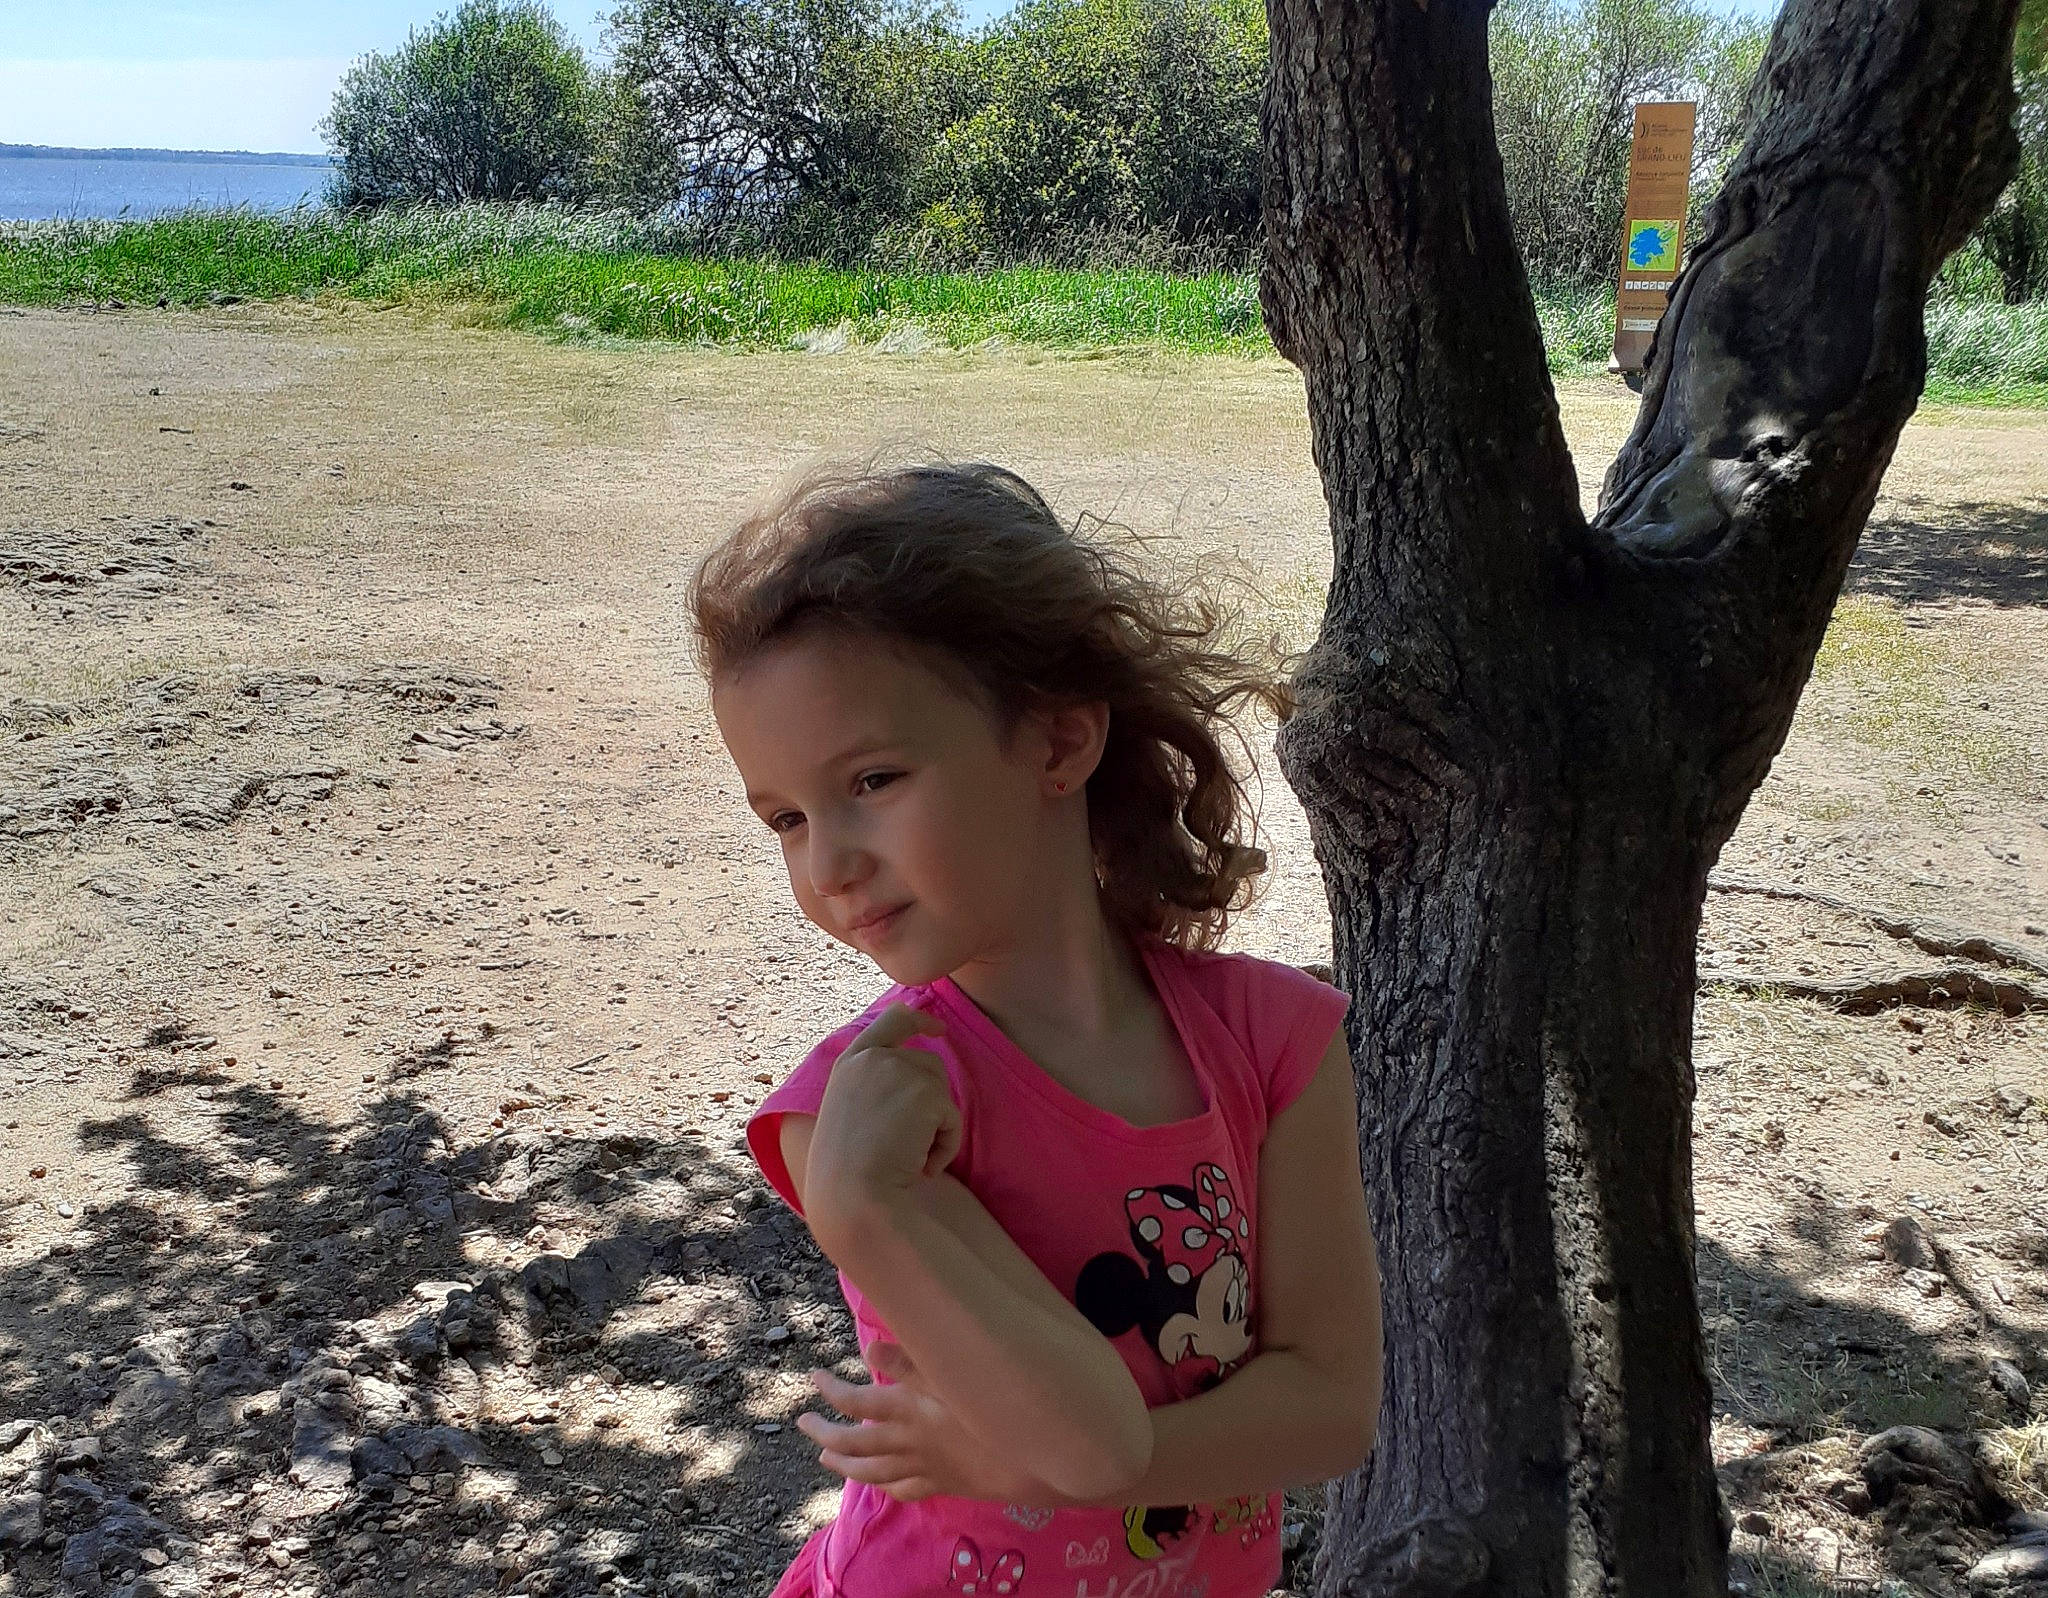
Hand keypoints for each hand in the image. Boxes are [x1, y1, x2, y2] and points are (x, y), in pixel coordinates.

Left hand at [796, 1342, 1064, 1505]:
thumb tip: (869, 1350)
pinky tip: (879, 1484)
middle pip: (853, 1443)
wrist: (1030, 1454)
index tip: (815, 1377)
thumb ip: (909, 1359)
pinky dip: (886, 1487)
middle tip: (803, 1424)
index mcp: (907, 1409)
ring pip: (871, 1473)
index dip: (830, 1389)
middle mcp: (907, 1442)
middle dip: (824, 1434)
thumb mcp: (951, 1372)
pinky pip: (905, 1490)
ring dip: (844, 1464)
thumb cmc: (992, 1402)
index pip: (854, 1401)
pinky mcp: (941, 1483)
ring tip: (825, 1457)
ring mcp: (923, 1467)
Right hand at [803, 1005, 957, 1244]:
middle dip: (931, 1100)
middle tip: (911, 1144)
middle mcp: (873, 1058)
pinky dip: (945, 1146)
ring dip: (935, 1126)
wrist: (852, 1195)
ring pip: (941, 1091)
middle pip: (927, 1062)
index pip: (890, 1021)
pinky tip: (921, 1166)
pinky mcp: (925, 1092)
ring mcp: (898, 1070)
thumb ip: (873, 1086)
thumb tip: (919, 1080)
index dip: (918, 1019)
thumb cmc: (847, 1172)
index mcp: (849, 1063)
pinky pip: (952, 1118)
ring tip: (911, 1157)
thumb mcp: (848, 1113)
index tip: (937, 1029)